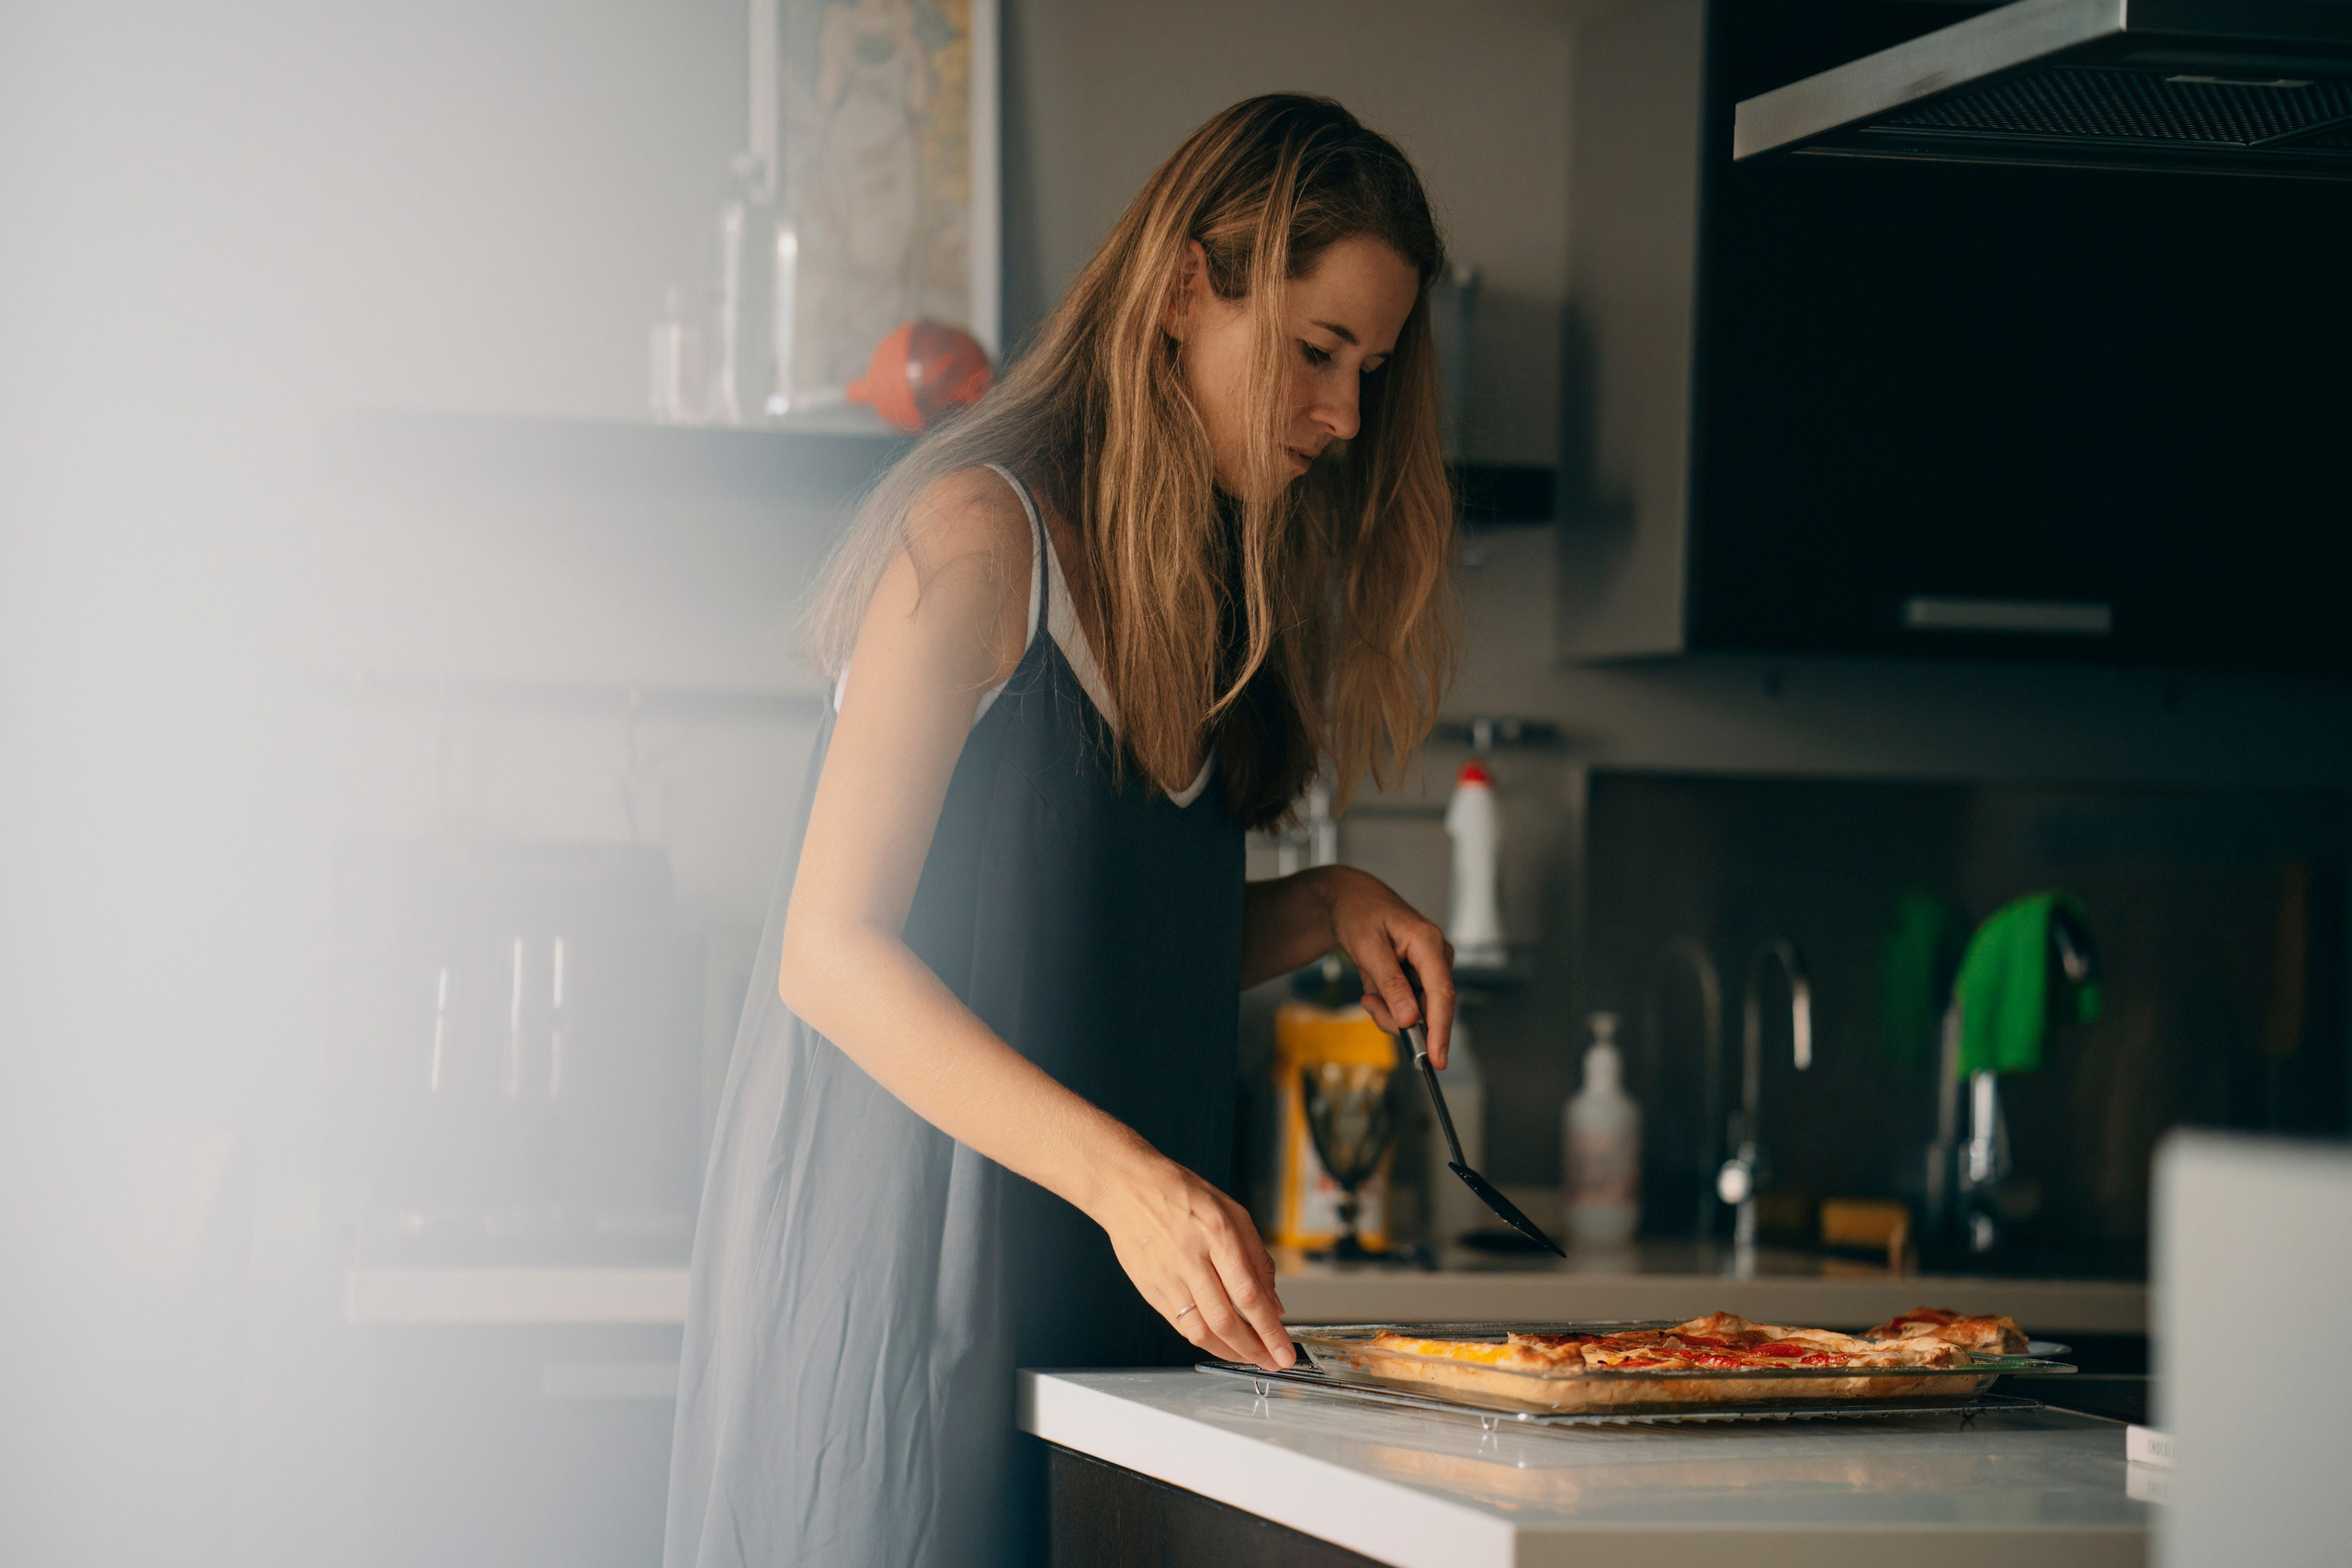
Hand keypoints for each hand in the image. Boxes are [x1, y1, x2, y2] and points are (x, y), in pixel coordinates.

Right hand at [1089, 1147, 1294, 1370]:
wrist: (1128, 1188)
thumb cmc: (1183, 1194)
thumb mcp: (1233, 1213)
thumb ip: (1257, 1259)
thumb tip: (1273, 1304)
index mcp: (1217, 1234)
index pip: (1248, 1294)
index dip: (1270, 1330)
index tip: (1285, 1351)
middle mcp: (1191, 1258)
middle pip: (1225, 1320)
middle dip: (1254, 1349)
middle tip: (1272, 1361)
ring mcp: (1168, 1277)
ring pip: (1201, 1331)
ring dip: (1230, 1352)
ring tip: (1250, 1358)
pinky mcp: (1151, 1289)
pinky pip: (1181, 1325)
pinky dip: (1205, 1341)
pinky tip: (1222, 1342)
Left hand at [1322, 866, 1456, 1068]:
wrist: (1353, 901)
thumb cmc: (1360, 915)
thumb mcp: (1368, 948)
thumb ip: (1390, 984)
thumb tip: (1410, 1019)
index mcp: (1428, 942)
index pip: (1442, 993)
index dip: (1441, 1029)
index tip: (1436, 1059)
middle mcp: (1437, 955)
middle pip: (1428, 1007)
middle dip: (1396, 1015)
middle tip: (1369, 1003)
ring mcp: (1431, 967)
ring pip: (1415, 1009)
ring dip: (1387, 1007)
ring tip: (1368, 984)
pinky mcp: (1422, 975)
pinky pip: (1408, 1003)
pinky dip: (1387, 1001)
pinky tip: (1374, 983)